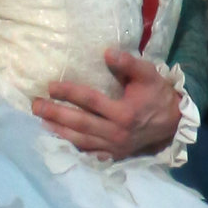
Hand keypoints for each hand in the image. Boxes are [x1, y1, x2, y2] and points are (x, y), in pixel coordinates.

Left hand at [33, 49, 183, 158]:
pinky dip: (69, 147)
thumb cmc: (157, 95)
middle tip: (35, 105)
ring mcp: (113, 147)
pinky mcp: (112, 155)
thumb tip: (107, 53)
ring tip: (39, 120)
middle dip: (56, 114)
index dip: (69, 93)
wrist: (172, 124)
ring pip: (80, 140)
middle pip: (80, 123)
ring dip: (58, 131)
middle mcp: (116, 133)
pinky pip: (87, 153)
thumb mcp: (148, 75)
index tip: (50, 86)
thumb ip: (129, 64)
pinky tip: (54, 139)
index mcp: (124, 113)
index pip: (91, 101)